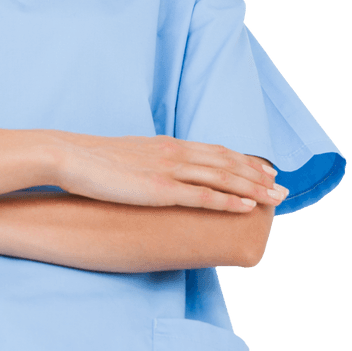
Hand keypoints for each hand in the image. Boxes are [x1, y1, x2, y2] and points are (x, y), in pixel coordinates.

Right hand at [54, 133, 287, 212]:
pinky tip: (248, 206)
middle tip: (282, 187)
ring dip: (254, 188)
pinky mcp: (160, 189)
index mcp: (166, 144)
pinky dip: (230, 200)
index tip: (263, 169)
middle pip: (227, 162)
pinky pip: (203, 195)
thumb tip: (151, 177)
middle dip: (258, 175)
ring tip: (276, 198)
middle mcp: (174, 152)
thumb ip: (147, 165)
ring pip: (223, 177)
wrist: (69, 156)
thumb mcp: (127, 158)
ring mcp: (169, 170)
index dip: (243, 160)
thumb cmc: (90, 162)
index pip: (215, 150)